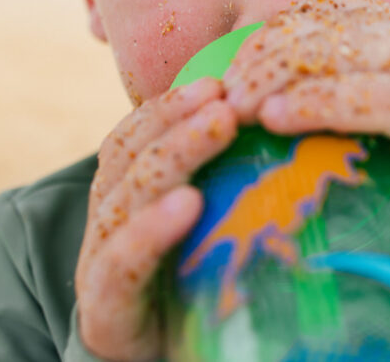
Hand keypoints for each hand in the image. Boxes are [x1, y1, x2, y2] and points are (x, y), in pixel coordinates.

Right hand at [75, 78, 236, 360]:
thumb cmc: (196, 286)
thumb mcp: (214, 226)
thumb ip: (232, 180)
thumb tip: (290, 122)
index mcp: (126, 193)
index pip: (137, 134)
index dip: (170, 103)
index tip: (217, 79)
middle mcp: (106, 219)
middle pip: (131, 154)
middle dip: (176, 117)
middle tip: (224, 94)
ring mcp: (99, 263)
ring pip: (127, 194)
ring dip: (175, 153)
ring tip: (219, 123)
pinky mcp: (104, 309)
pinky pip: (121, 261)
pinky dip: (152, 229)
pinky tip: (188, 204)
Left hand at [224, 0, 389, 178]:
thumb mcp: (381, 94)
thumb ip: (334, 78)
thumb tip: (253, 93)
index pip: (325, 8)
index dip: (272, 32)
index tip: (229, 68)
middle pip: (333, 27)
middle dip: (271, 56)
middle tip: (227, 94)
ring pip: (354, 52)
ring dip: (289, 77)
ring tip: (246, 107)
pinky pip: (382, 98)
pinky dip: (325, 104)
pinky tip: (283, 117)